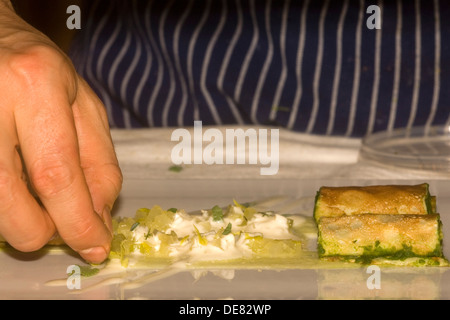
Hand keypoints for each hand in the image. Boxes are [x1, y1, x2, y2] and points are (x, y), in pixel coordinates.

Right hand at [0, 1, 121, 262]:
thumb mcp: (84, 107)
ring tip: (38, 202)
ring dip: (18, 221)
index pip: (57, 174)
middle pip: (9, 201)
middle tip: (59, 225)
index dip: (77, 222)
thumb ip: (99, 162)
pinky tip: (18, 187)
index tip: (94, 246)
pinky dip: (4, 205)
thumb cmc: (40, 72)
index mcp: (35, 87)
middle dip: (40, 232)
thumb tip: (99, 218)